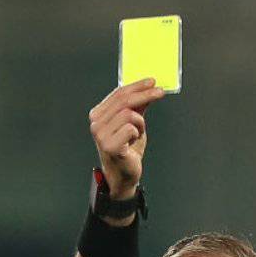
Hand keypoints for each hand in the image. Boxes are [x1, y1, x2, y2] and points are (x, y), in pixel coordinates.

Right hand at [88, 79, 166, 198]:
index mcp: (98, 115)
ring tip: (138, 133)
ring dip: (140, 122)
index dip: (137, 86)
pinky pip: (131, 128)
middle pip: (123, 101)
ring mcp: (100, 135)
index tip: (152, 82)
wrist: (124, 174)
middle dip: (144, 94)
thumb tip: (148, 88)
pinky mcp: (109, 145)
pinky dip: (137, 133)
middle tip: (160, 92)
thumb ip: (138, 106)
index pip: (118, 94)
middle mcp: (96, 123)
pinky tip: (132, 142)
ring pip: (129, 114)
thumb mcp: (134, 122)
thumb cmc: (127, 149)